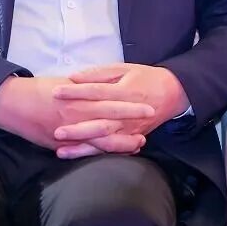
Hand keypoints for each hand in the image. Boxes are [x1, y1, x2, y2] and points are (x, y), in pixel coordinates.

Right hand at [0, 76, 151, 155]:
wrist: (14, 103)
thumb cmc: (39, 90)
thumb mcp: (64, 83)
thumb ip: (83, 88)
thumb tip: (98, 86)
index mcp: (80, 96)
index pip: (111, 101)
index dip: (131, 105)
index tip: (148, 105)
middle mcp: (78, 114)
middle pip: (112, 119)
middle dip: (132, 121)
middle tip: (151, 121)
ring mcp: (71, 131)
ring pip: (102, 139)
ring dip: (122, 142)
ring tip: (139, 142)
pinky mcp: (62, 144)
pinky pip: (85, 151)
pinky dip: (100, 152)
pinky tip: (113, 154)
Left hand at [51, 64, 188, 158]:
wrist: (172, 93)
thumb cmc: (144, 77)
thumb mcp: (123, 68)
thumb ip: (99, 73)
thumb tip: (73, 77)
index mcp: (124, 92)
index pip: (96, 92)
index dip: (75, 92)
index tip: (55, 93)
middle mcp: (126, 114)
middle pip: (100, 123)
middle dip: (77, 129)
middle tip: (56, 131)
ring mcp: (129, 130)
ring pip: (105, 142)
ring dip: (83, 148)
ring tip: (61, 151)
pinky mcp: (130, 139)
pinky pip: (112, 150)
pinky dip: (94, 155)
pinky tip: (78, 157)